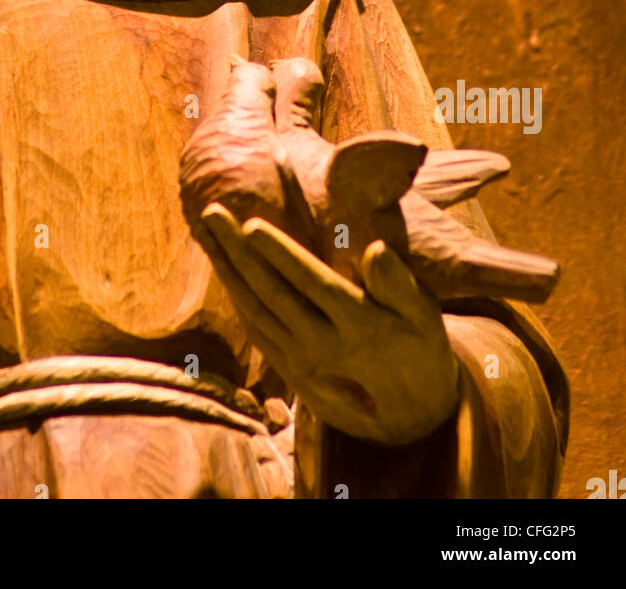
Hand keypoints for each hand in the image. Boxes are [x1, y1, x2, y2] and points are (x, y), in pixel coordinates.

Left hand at [200, 202, 459, 445]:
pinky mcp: (291, 371)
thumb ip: (399, 284)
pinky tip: (223, 268)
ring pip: (255, 310)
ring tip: (207, 231)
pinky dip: (235, 296)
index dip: (281, 255)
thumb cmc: (421, 350)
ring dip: (227, 269)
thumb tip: (375, 249)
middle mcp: (324, 345)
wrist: (412, 419)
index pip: (311, 284)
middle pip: (271, 293)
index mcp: (360, 326)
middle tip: (212, 214)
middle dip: (238, 252)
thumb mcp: (425, 318)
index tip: (252, 225)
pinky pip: (256, 329)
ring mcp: (303, 361)